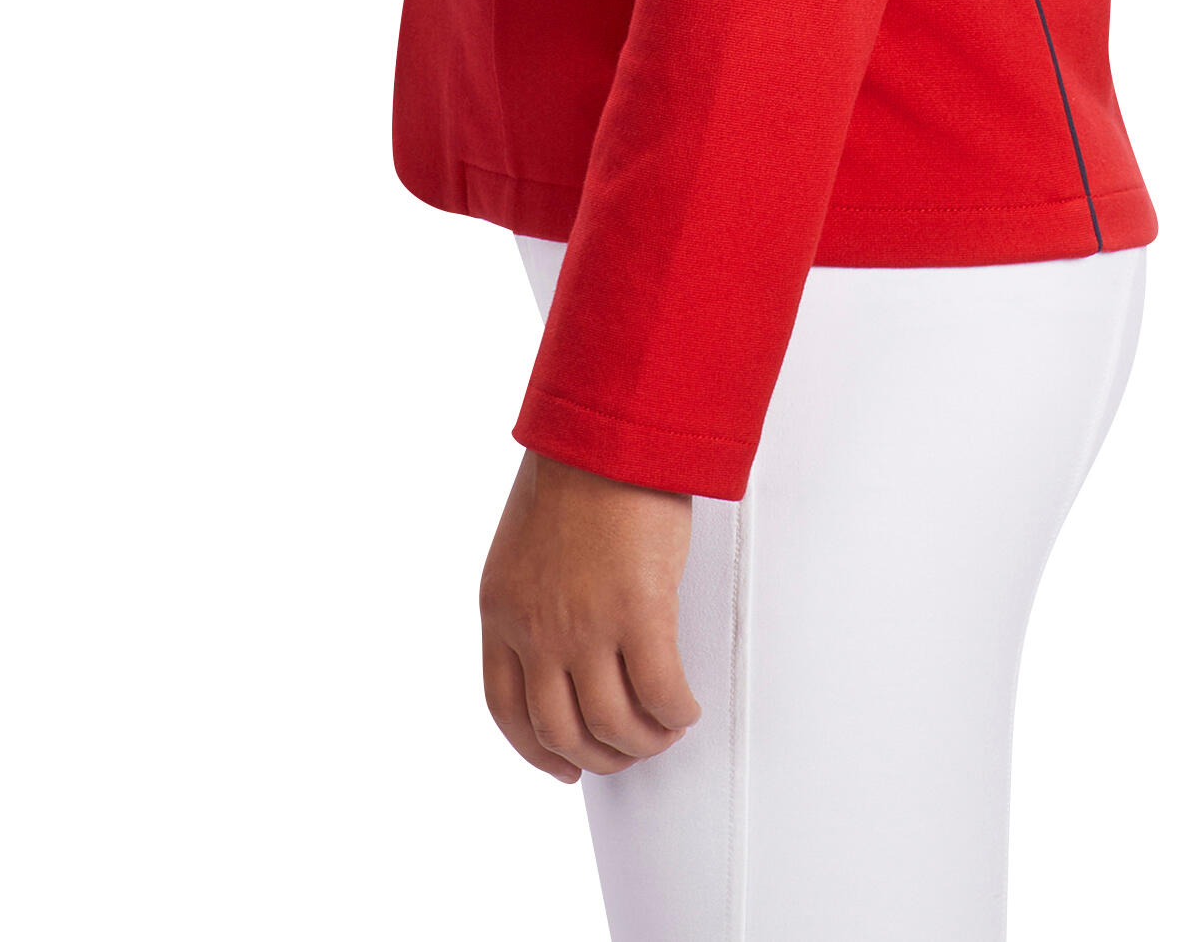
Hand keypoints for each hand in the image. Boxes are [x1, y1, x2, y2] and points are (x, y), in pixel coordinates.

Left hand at [478, 446, 702, 782]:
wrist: (608, 425)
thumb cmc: (579, 463)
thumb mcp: (528, 539)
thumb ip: (537, 592)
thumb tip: (570, 633)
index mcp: (502, 607)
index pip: (506, 707)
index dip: (537, 749)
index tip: (563, 762)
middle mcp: (536, 626)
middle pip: (560, 729)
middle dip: (600, 753)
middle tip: (629, 749)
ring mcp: (584, 625)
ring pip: (612, 725)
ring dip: (643, 740)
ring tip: (664, 728)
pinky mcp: (638, 611)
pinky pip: (660, 692)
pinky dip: (675, 711)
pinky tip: (684, 705)